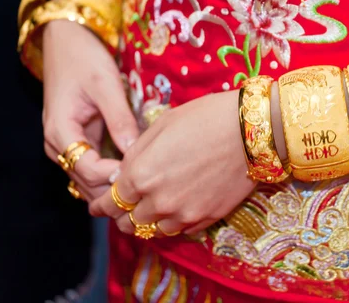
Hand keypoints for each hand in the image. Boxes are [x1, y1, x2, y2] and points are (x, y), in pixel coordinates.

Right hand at [42, 20, 139, 200]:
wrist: (65, 41)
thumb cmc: (83, 58)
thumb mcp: (105, 85)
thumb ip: (119, 119)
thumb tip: (135, 152)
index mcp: (60, 132)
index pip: (89, 170)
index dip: (116, 176)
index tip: (144, 170)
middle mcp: (59, 146)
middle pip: (88, 183)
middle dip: (117, 188)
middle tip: (151, 182)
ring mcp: (67, 147)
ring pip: (91, 181)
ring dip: (115, 185)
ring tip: (147, 179)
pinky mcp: (80, 142)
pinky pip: (95, 168)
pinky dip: (113, 174)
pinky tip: (137, 171)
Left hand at [89, 90, 256, 234]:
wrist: (252, 130)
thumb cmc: (205, 118)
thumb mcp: (161, 125)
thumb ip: (136, 154)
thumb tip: (124, 173)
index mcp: (141, 176)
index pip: (110, 201)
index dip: (100, 204)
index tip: (97, 205)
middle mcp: (159, 202)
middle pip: (128, 223)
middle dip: (119, 216)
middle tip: (120, 210)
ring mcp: (185, 214)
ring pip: (153, 231)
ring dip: (146, 223)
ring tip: (146, 212)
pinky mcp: (207, 218)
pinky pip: (180, 231)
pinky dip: (171, 224)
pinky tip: (173, 211)